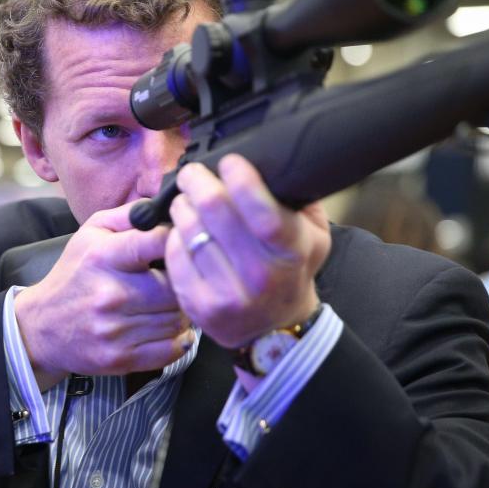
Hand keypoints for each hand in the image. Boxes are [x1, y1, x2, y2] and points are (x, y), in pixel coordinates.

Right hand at [15, 204, 193, 389]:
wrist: (42, 326)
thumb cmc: (74, 274)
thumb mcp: (91, 233)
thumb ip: (129, 215)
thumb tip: (166, 205)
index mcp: (104, 257)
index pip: (157, 242)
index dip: (179, 240)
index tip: (182, 243)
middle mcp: (109, 294)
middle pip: (175, 287)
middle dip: (183, 282)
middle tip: (180, 281)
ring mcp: (115, 330)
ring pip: (177, 319)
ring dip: (181, 312)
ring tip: (171, 304)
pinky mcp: (120, 358)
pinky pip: (171, 349)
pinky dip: (178, 340)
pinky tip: (170, 328)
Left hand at [165, 154, 330, 348]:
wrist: (276, 326)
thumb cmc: (292, 270)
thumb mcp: (314, 235)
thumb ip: (300, 199)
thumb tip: (273, 161)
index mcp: (292, 252)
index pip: (262, 212)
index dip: (241, 180)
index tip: (229, 161)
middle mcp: (260, 275)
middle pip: (215, 210)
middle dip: (198, 181)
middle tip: (193, 173)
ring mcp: (228, 294)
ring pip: (189, 229)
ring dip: (183, 206)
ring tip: (186, 200)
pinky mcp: (199, 305)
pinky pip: (174, 253)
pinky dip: (173, 235)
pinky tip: (183, 230)